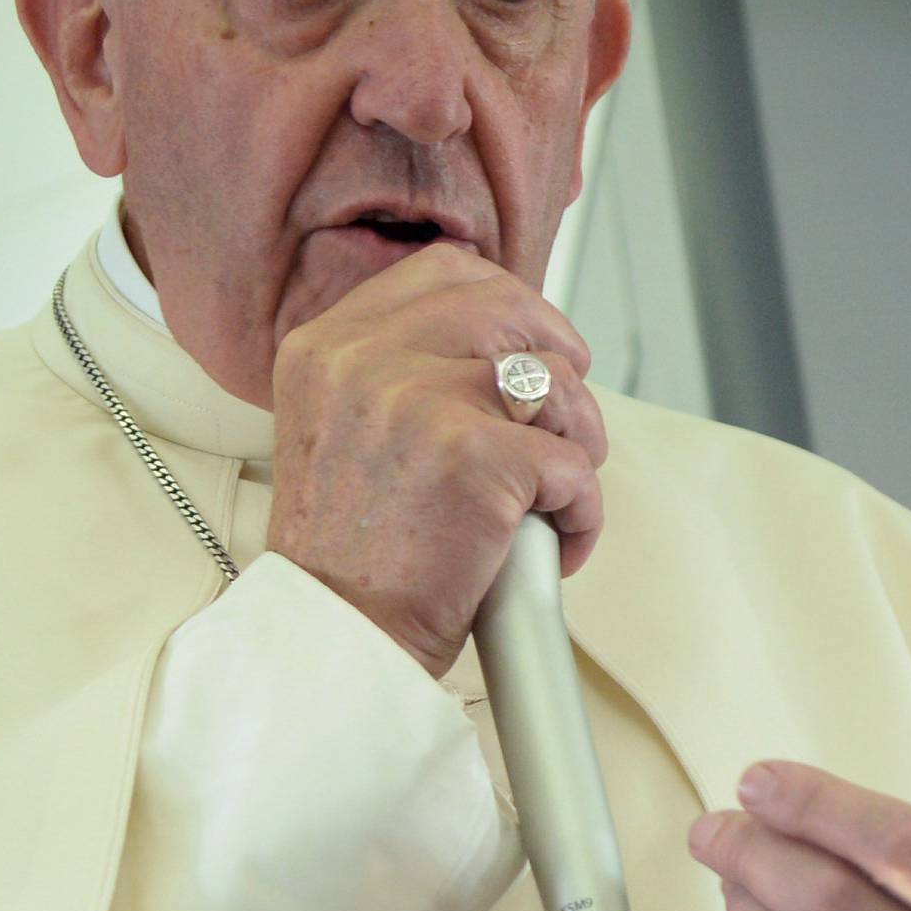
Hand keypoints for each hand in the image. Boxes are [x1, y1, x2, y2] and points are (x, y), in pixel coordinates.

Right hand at [266, 241, 608, 678]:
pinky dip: (582, 513)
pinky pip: (577, 464)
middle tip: (566, 418)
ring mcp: (423, 401)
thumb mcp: (337, 430)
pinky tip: (553, 545)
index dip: (508, 302)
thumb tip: (498, 345)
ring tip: (553, 496)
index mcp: (328, 346)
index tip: (529, 346)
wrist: (335, 639)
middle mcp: (367, 359)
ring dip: (579, 442)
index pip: (444, 271)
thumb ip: (393, 372)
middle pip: (511, 309)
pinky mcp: (480, 459)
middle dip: (561, 359)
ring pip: (557, 383)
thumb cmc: (346, 558)